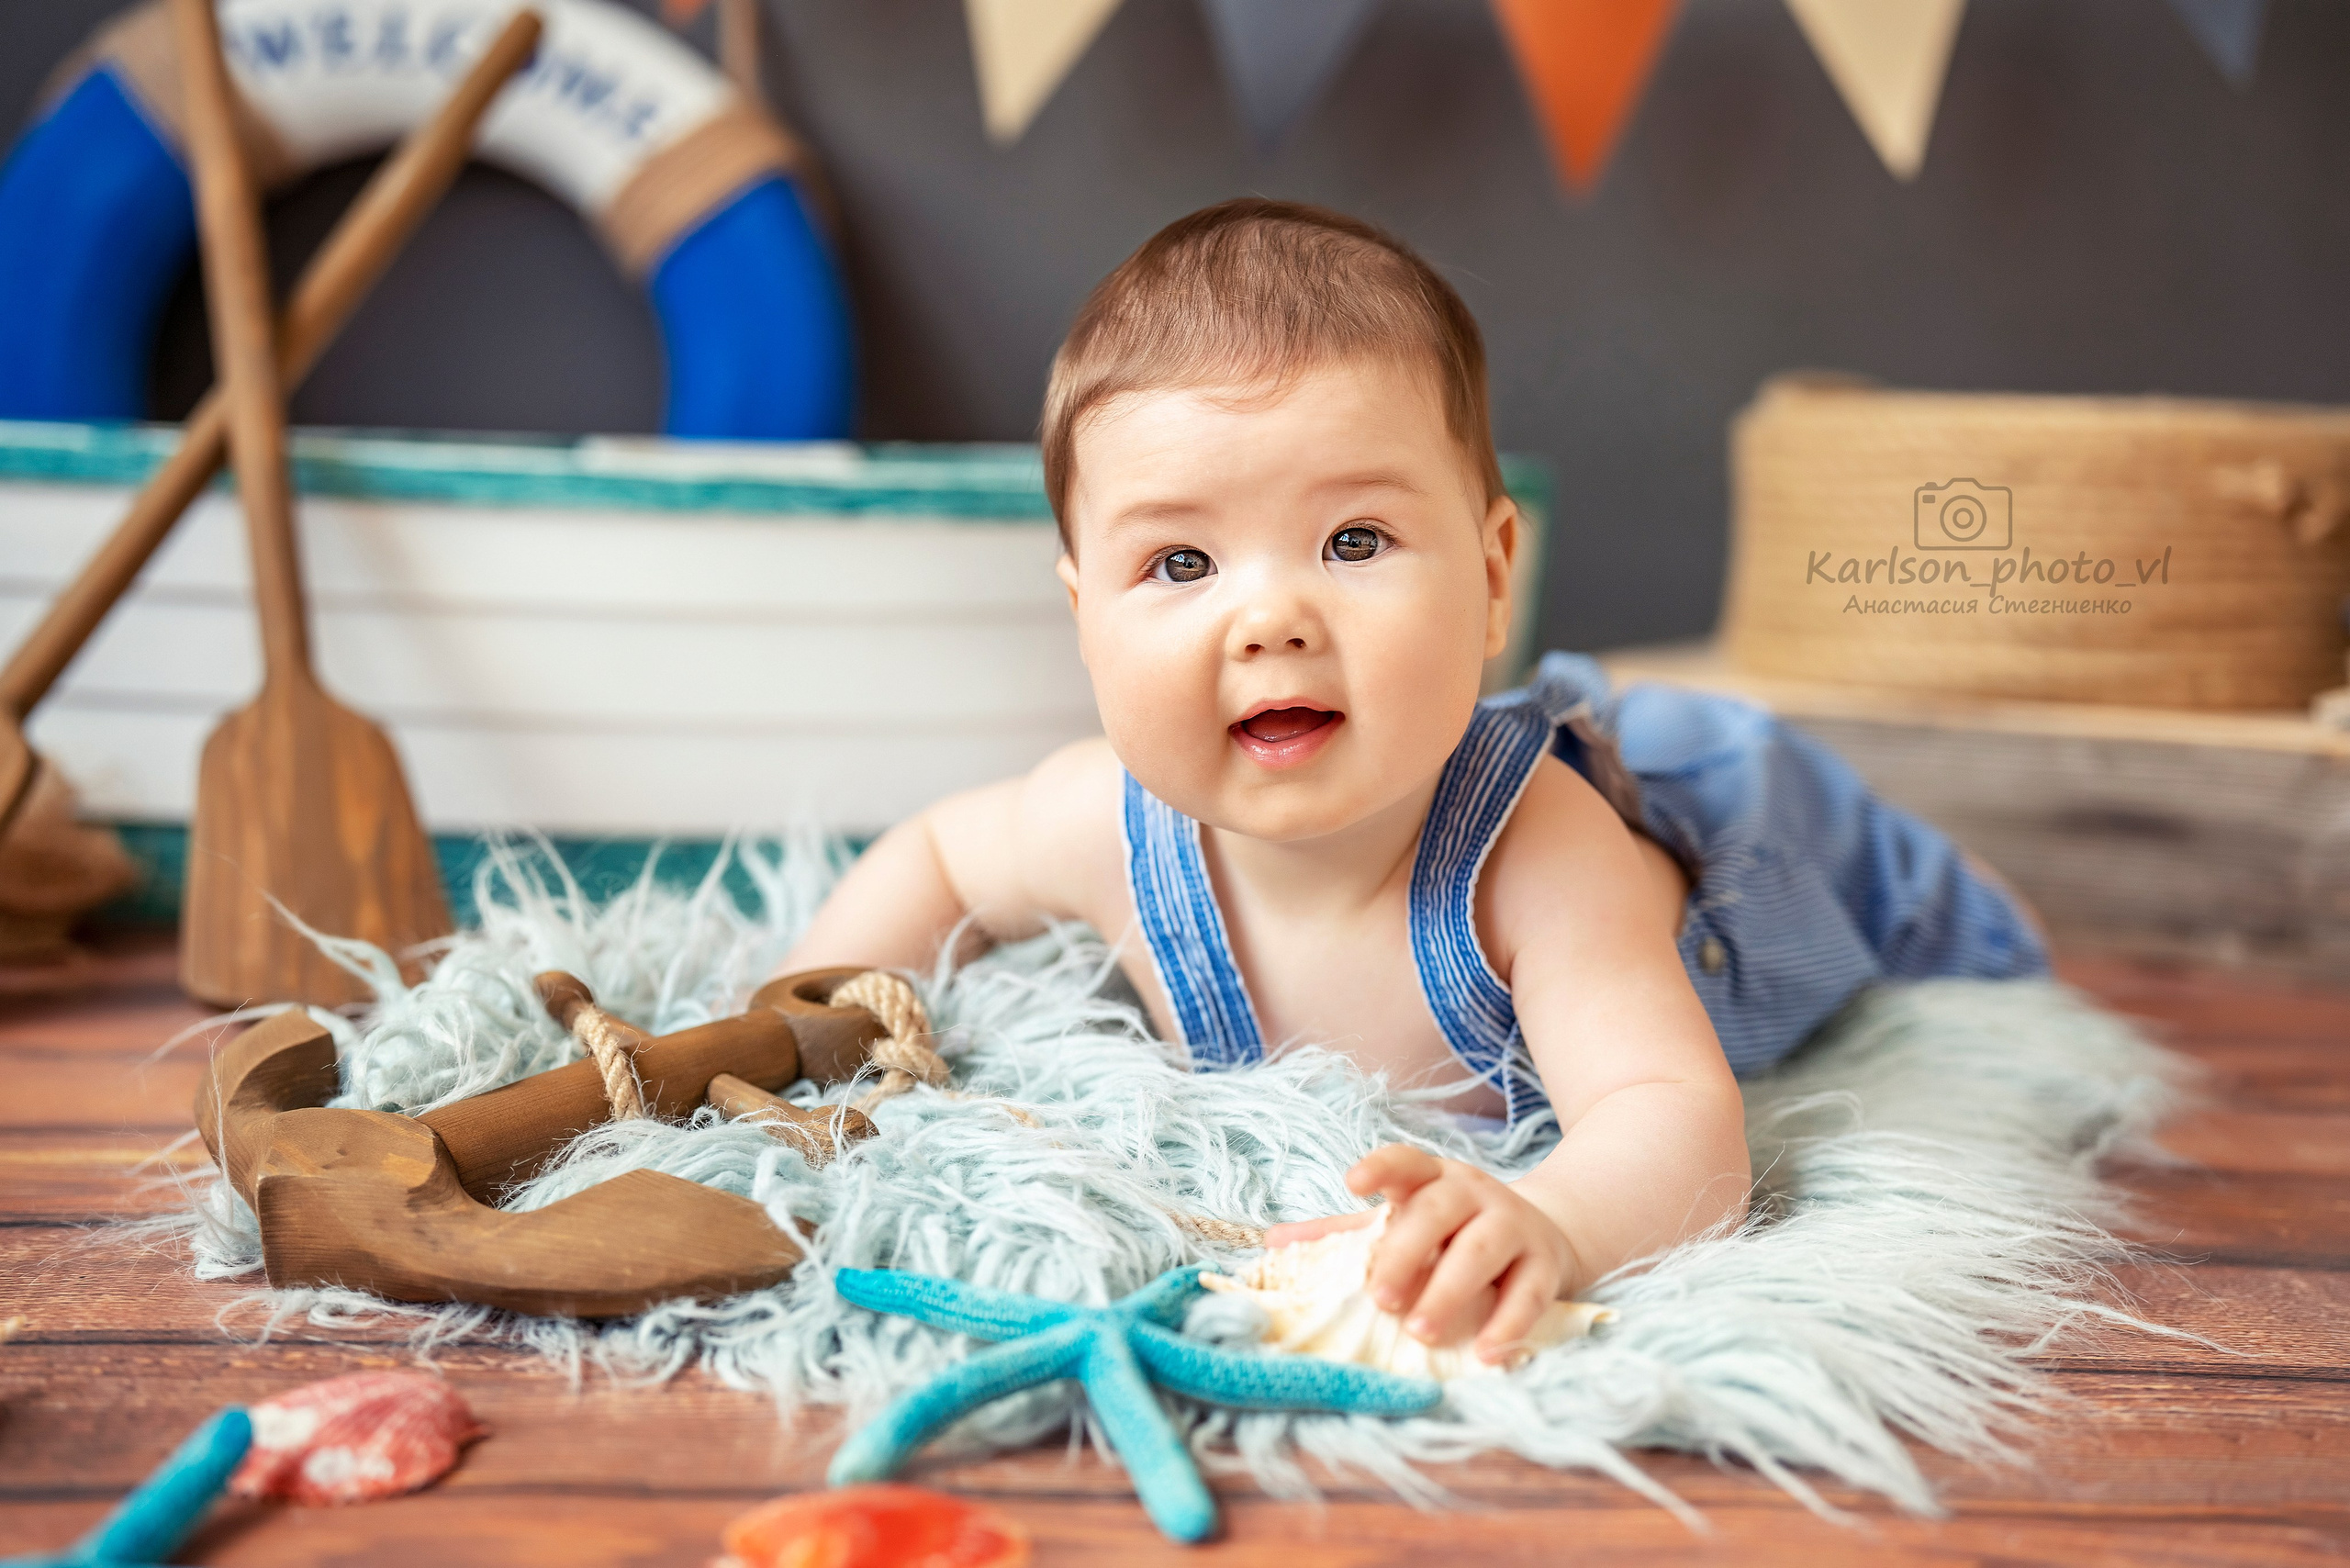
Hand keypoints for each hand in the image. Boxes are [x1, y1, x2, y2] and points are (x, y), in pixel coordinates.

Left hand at [1265, 1145, 1580, 1365]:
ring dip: (1451, 1290)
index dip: (1382, 1167)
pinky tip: (1486, 1353)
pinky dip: (1508, 1324)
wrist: (1548, 1234)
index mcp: (1432, 1180)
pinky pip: (1529, 1293)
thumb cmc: (1454, 1232)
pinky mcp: (1547, 1264)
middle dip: (1407, 1252)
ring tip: (1420, 1331)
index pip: (1407, 1162)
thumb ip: (1344, 1234)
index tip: (1353, 1183)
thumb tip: (1271, 1242)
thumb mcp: (1404, 1223)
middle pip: (1440, 1211)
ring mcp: (1514, 1225)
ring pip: (1483, 1250)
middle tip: (1380, 1298)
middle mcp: (1474, 1194)